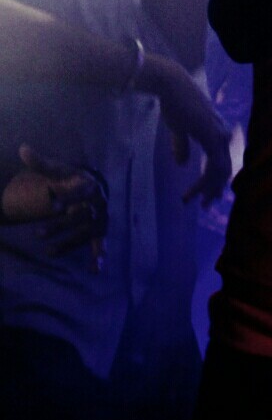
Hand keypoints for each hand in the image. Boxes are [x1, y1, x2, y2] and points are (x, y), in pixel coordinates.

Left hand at [2, 144, 107, 265]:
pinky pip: (100, 244)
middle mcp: (97, 203)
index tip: (51, 204)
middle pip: (80, 215)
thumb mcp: (59, 169)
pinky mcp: (100, 232)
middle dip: (60, 225)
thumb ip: (41, 163)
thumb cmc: (73, 178)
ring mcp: (100, 219)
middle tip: (37, 233)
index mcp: (89, 185)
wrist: (96, 188)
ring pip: (85, 233)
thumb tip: (23, 149)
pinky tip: (94, 270)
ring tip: (49, 253)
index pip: (79, 191)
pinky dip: (99, 257)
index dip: (67, 198)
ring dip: (69, 243)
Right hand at [149, 60, 232, 206]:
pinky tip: (198, 192)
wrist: (170, 84)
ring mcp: (219, 135)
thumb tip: (183, 165)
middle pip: (225, 167)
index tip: (206, 193)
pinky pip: (214, 166)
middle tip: (206, 204)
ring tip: (200, 203)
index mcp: (216, 130)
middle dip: (215, 188)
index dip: (215, 178)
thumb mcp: (178, 127)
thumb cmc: (172, 101)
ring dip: (209, 189)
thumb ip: (182, 145)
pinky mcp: (212, 137)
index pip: (221, 158)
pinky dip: (207, 182)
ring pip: (221, 170)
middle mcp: (222, 133)